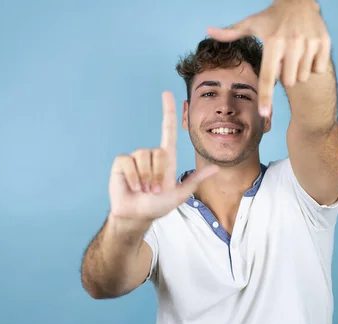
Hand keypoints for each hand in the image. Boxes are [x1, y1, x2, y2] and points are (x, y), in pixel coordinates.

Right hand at [108, 91, 218, 221]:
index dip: (168, 111)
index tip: (167, 93)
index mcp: (166, 158)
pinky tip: (134, 187)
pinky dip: (134, 178)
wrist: (137, 215)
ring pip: (144, 156)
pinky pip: (129, 162)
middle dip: (158, 175)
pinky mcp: (121, 162)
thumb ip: (195, 180)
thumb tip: (216, 169)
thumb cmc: (158, 205)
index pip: (168, 129)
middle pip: (159, 152)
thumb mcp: (180, 194)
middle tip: (155, 190)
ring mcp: (135, 157)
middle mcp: (151, 154)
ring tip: (144, 190)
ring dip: (146, 179)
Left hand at [206, 0, 330, 116]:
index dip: (265, 98)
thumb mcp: (252, 23)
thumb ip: (231, 32)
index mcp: (273, 42)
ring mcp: (310, 42)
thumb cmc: (272, 17)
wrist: (300, 1)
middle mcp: (292, 42)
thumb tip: (208, 31)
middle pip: (287, 81)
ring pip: (302, 76)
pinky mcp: (324, 42)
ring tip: (295, 53)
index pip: (267, 77)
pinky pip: (318, 68)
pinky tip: (308, 51)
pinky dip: (313, 65)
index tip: (264, 114)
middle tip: (283, 59)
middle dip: (284, 75)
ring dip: (298, 70)